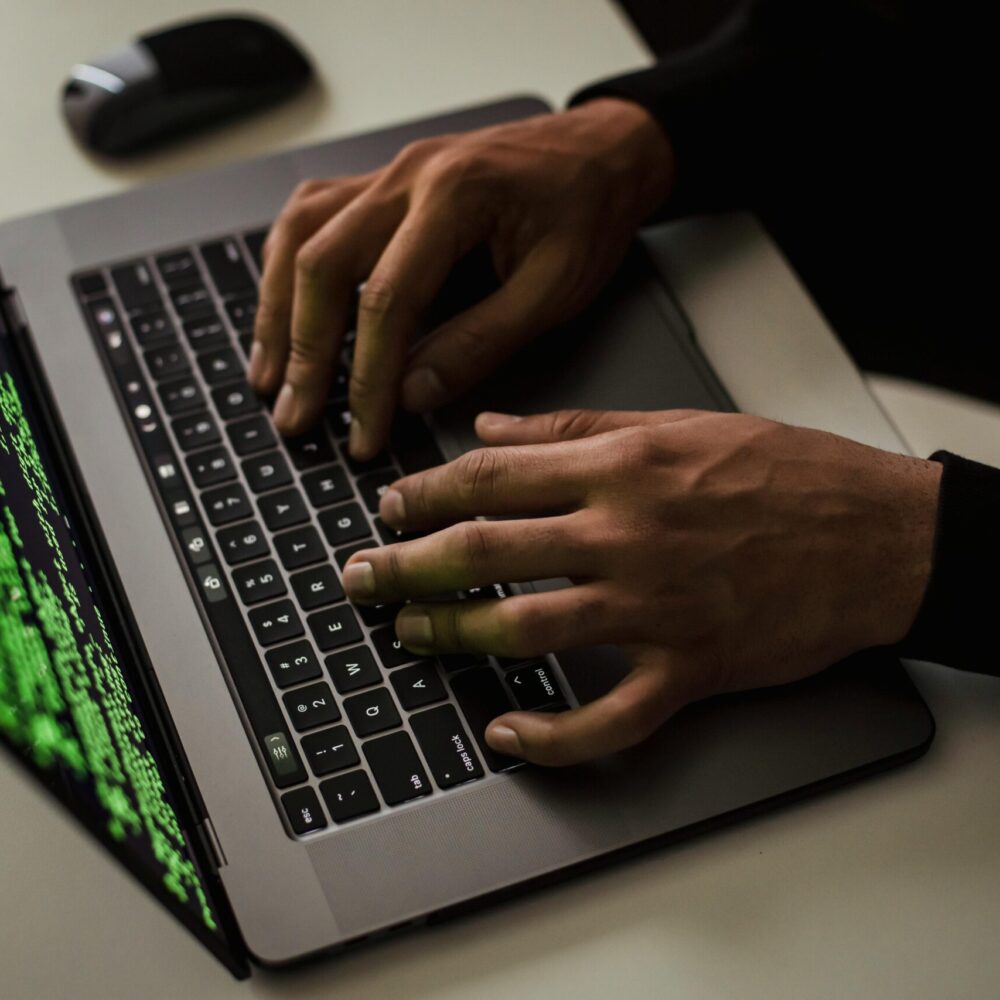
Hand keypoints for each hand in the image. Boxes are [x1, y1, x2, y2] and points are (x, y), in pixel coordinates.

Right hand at [248, 100, 673, 457]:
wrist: (601, 152)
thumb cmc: (587, 212)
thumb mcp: (554, 289)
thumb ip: (482, 342)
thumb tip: (412, 393)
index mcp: (456, 195)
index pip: (387, 299)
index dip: (368, 377)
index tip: (363, 432)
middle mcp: (408, 176)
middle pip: (322, 263)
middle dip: (304, 351)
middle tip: (295, 416)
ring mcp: (389, 173)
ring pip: (300, 235)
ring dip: (278, 309)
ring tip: (270, 375)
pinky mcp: (383, 183)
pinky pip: (312, 217)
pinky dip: (287, 267)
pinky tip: (282, 308)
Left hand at [342, 409, 941, 765]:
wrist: (876, 535)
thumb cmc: (784, 472)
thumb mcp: (677, 423)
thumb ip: (573, 425)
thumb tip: (491, 428)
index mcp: (621, 466)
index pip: (491, 477)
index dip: (423, 494)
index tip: (387, 509)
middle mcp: (627, 533)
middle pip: (486, 551)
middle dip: (407, 565)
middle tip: (361, 577)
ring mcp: (655, 606)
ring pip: (526, 628)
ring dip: (453, 635)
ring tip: (409, 635)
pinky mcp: (689, 668)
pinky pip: (609, 718)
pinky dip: (552, 737)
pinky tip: (506, 736)